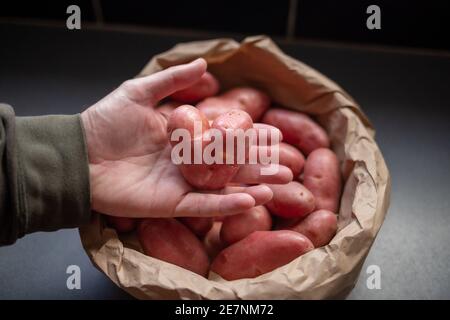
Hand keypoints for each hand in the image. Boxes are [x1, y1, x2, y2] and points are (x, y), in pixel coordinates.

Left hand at [81, 59, 291, 217]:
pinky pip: (205, 206)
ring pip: (224, 186)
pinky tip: (252, 200)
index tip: (275, 134)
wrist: (79, 154)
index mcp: (184, 138)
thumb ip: (173, 80)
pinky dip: (228, 204)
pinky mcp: (171, 204)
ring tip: (279, 183)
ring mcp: (181, 185)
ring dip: (253, 185)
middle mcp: (187, 163)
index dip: (250, 136)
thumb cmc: (105, 123)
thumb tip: (206, 64)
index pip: (225, 138)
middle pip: (231, 164)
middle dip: (259, 164)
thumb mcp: (140, 92)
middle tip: (286, 163)